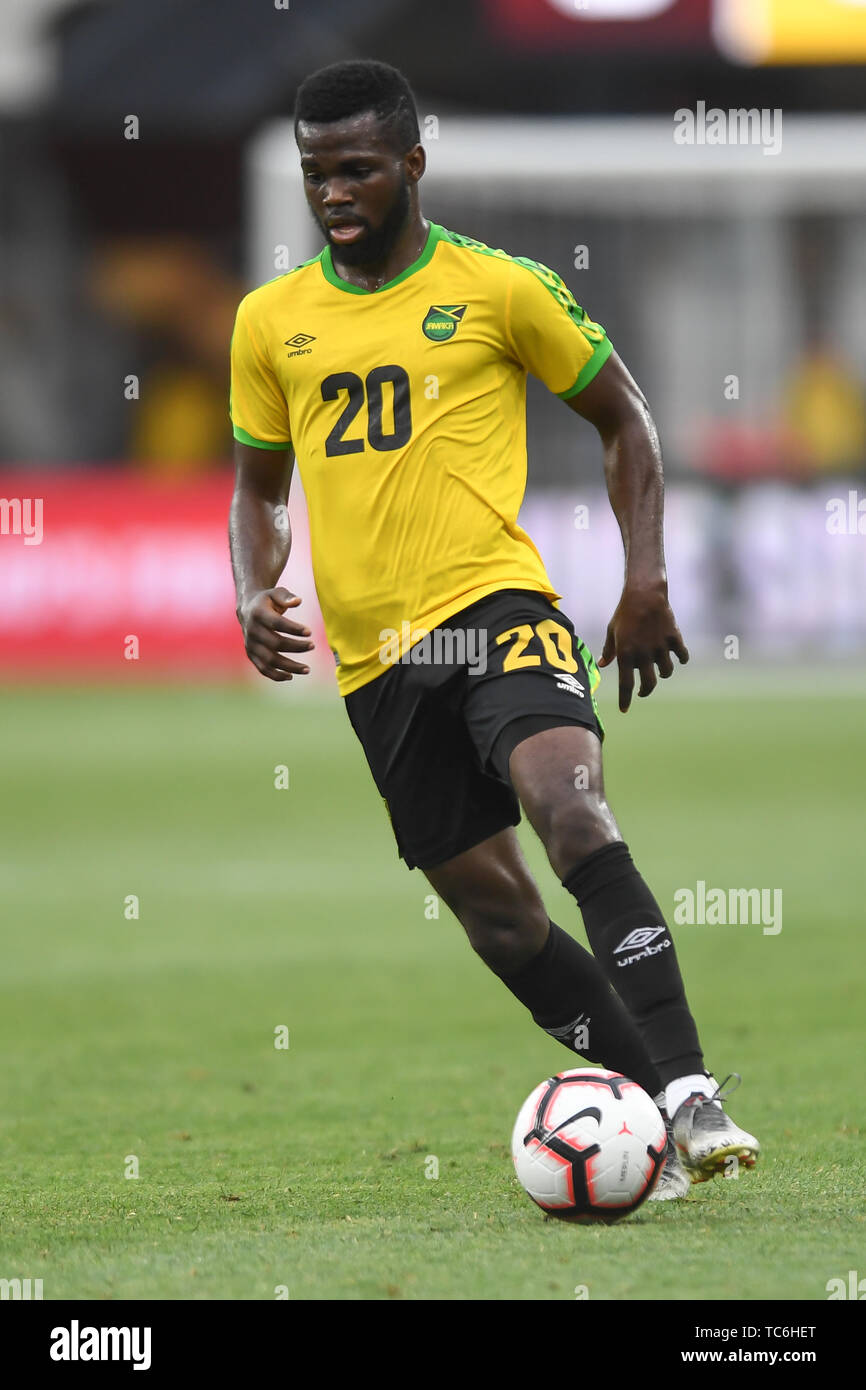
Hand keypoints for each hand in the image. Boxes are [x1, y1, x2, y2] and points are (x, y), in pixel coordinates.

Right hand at [237, 587, 314, 681]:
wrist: (248, 609)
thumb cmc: (267, 601)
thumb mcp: (276, 593)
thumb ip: (286, 597)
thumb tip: (298, 601)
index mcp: (258, 614)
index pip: (277, 623)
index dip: (293, 629)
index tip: (310, 632)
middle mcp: (252, 630)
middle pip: (275, 643)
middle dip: (296, 647)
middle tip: (313, 646)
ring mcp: (251, 644)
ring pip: (269, 660)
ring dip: (289, 666)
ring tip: (307, 669)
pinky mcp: (251, 654)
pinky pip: (263, 669)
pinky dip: (276, 675)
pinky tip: (291, 676)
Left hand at [598, 583, 687, 711]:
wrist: (644, 594)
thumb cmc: (624, 612)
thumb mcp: (612, 631)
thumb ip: (609, 650)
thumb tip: (603, 665)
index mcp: (626, 654)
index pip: (625, 684)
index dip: (625, 699)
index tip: (624, 709)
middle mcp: (644, 654)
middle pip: (649, 684)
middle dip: (645, 691)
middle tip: (642, 691)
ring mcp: (660, 647)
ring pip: (666, 672)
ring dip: (663, 674)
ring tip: (658, 670)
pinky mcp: (674, 638)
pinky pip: (682, 656)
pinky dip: (681, 659)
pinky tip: (678, 659)